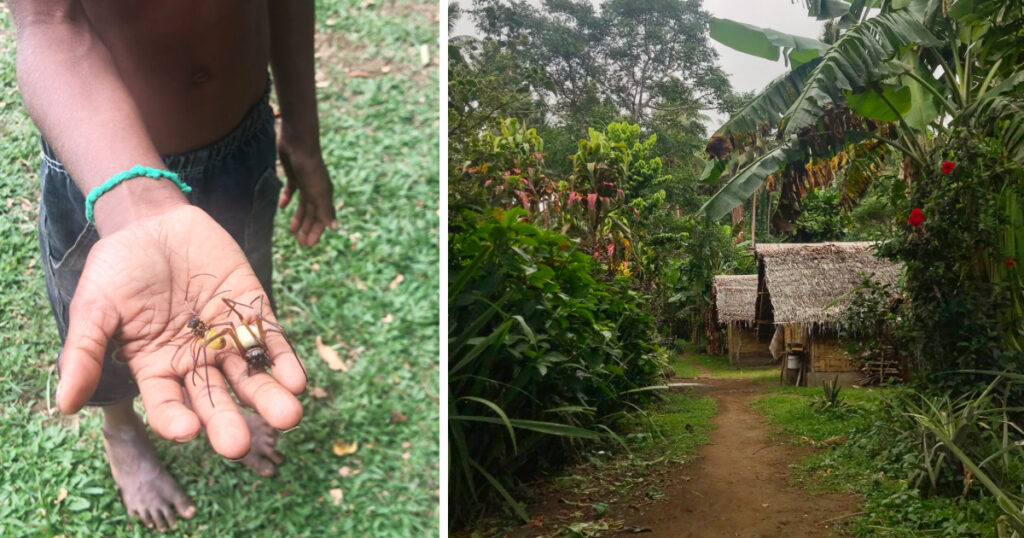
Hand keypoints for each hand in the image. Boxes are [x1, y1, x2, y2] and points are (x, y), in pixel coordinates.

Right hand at [55, 205, 305, 458]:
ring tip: (289, 415)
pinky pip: (273, 342)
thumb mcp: (95, 307)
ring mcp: (226, 340)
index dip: (176, 421)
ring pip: (250, 377)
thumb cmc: (118, 267)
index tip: (187, 431)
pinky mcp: (252, 314)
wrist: (153, 222)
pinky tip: (296, 380)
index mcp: (155, 369)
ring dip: (270, 397)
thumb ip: (84, 352)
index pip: (168, 405)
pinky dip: (285, 361)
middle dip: (228, 423)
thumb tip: (65, 405)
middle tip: (239, 445)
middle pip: (215, 400)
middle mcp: (195, 362)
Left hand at [277, 138, 337, 246]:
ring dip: (298, 218)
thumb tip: (335, 228)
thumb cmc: (309, 168)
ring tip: (292, 231)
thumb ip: (325, 210)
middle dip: (307, 228)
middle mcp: (317, 190)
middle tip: (300, 243)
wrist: (298, 142)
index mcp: (324, 195)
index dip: (316, 232)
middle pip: (312, 214)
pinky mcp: (294, 174)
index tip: (309, 245)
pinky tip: (282, 207)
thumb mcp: (317, 192)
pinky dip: (288, 199)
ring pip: (303, 205)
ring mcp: (306, 182)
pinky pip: (292, 190)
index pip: (322, 218)